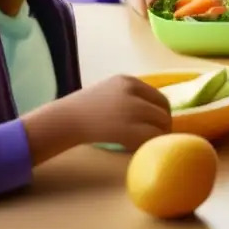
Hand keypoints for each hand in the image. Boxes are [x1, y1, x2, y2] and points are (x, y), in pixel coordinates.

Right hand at [48, 75, 171, 150]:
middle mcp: (133, 92)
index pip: (160, 98)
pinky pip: (150, 138)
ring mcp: (131, 110)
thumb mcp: (111, 91)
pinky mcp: (127, 128)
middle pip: (163, 111)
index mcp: (130, 81)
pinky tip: (138, 147)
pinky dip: (149, 144)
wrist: (64, 119)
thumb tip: (154, 111)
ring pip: (161, 125)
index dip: (162, 113)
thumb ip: (132, 96)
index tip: (157, 124)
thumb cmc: (85, 109)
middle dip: (164, 126)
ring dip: (158, 136)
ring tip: (148, 143)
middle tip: (156, 137)